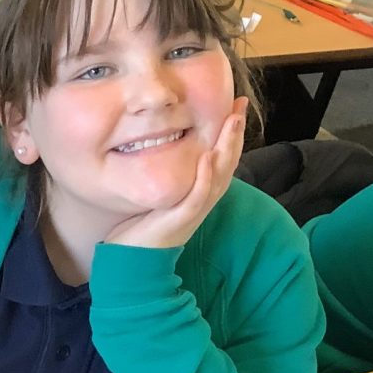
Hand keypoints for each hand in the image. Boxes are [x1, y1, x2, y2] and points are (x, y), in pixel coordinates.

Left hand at [104, 97, 248, 250]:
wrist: (131, 266)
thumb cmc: (141, 231)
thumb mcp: (158, 198)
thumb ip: (167, 178)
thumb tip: (160, 151)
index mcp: (198, 195)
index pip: (220, 160)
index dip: (230, 135)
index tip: (235, 107)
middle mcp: (201, 201)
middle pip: (227, 164)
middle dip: (235, 134)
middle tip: (240, 106)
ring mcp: (193, 211)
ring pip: (219, 177)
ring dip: (227, 148)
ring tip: (232, 122)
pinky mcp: (180, 221)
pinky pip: (198, 197)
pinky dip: (206, 178)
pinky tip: (208, 158)